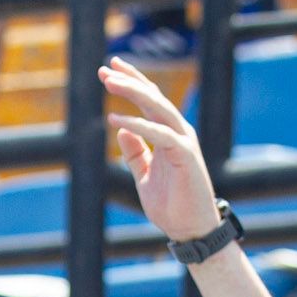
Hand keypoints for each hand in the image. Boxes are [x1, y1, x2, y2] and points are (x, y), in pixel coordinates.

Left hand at [101, 57, 224, 243]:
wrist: (190, 228)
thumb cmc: (171, 204)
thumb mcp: (145, 175)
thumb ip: (136, 153)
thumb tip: (121, 131)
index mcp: (168, 134)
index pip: (149, 102)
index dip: (131, 84)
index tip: (109, 70)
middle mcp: (178, 132)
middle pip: (153, 97)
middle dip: (129, 80)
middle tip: (106, 68)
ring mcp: (183, 141)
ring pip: (157, 108)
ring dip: (133, 92)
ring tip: (109, 82)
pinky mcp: (185, 154)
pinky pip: (158, 134)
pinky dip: (137, 126)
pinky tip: (115, 121)